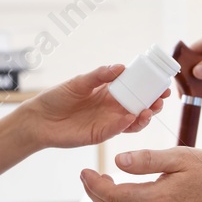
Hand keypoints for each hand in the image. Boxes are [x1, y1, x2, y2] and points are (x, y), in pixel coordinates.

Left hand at [20, 64, 167, 149]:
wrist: (39, 119)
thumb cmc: (57, 98)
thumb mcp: (79, 82)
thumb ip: (100, 75)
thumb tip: (121, 67)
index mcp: (109, 92)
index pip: (135, 89)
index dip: (149, 87)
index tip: (162, 83)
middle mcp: (112, 108)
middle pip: (139, 106)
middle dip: (152, 103)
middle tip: (161, 98)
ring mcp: (108, 122)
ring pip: (132, 121)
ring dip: (144, 116)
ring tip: (150, 109)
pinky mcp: (100, 135)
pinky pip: (116, 130)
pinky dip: (125, 125)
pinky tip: (132, 117)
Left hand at [80, 147, 201, 201]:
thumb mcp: (179, 156)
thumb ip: (147, 160)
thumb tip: (117, 162)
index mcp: (157, 201)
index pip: (112, 196)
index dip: (93, 185)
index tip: (85, 171)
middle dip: (95, 194)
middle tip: (88, 176)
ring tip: (103, 184)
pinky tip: (124, 196)